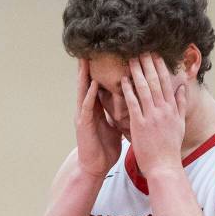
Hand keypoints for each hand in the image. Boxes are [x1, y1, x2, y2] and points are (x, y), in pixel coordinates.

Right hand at [75, 59, 122, 177]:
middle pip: (87, 83)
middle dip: (88, 67)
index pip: (98, 85)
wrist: (95, 167)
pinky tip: (92, 85)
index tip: (106, 53)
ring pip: (83, 92)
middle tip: (90, 48)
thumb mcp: (115, 126)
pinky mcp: (82, 125)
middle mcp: (87, 109)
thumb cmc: (105, 148)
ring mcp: (83, 116)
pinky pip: (87, 108)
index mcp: (96, 109)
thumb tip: (132, 103)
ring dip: (83, 76)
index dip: (100, 70)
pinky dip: (89, 96)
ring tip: (85, 60)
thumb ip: (119, 113)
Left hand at [120, 53, 186, 176]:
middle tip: (141, 49)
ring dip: (137, 72)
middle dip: (148, 64)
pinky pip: (134, 104)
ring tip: (131, 59)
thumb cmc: (169, 147)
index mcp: (172, 109)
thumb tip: (182, 88)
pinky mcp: (140, 125)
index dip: (160, 66)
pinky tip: (124, 80)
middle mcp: (164, 110)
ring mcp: (152, 116)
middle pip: (156, 81)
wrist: (164, 166)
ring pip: (145, 89)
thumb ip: (181, 105)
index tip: (155, 53)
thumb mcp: (179, 124)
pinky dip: (129, 90)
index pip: (167, 82)